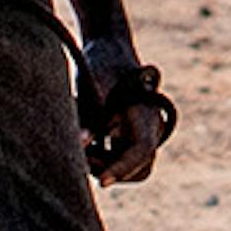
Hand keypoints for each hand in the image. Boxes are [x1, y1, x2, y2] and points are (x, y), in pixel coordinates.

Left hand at [82, 61, 174, 185]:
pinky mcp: (130, 136)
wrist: (109, 48)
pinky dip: (101, 157)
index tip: (102, 182)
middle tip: (83, 156)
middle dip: (111, 169)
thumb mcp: (92, 86)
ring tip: (80, 145)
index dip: (122, 168)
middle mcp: (150, 127)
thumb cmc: (101, 64)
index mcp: (146, 114)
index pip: (141, 150)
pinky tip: (84, 142)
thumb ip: (88, 116)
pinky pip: (120, 158)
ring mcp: (143, 133)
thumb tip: (80, 145)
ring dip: (104, 164)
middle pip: (139, 167)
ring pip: (129, 166)